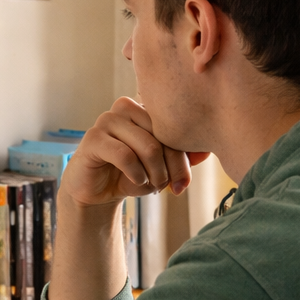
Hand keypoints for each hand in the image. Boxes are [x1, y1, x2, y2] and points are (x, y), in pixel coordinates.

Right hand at [61, 97, 208, 207]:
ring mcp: (107, 120)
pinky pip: (125, 155)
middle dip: (171, 168)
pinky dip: (136, 173)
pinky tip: (136, 181)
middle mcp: (126, 107)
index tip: (184, 183)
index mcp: (144, 108)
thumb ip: (182, 157)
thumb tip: (206, 151)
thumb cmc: (130, 175)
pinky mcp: (93, 137)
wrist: (96, 193)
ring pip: (147, 146)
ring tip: (152, 185)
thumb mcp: (160, 167)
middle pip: (163, 137)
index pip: (173, 128)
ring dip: (154, 173)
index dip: (183, 158)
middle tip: (170, 188)